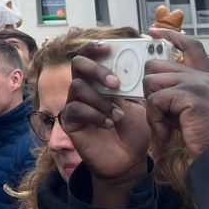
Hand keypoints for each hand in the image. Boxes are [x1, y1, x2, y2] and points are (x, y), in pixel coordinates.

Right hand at [63, 45, 150, 206]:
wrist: (128, 160)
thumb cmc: (134, 130)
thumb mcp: (139, 104)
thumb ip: (133, 84)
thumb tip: (136, 63)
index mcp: (100, 80)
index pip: (90, 55)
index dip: (95, 47)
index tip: (109, 47)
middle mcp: (85, 88)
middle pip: (77, 64)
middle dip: (97, 70)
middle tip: (116, 83)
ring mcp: (75, 103)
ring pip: (77, 87)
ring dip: (101, 99)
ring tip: (118, 114)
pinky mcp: (70, 121)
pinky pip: (76, 108)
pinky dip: (95, 114)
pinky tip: (109, 123)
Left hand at [144, 29, 208, 156]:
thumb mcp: (194, 108)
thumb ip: (179, 92)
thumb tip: (152, 84)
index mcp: (208, 78)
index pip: (190, 45)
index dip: (170, 35)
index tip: (153, 32)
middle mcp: (204, 77)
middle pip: (157, 65)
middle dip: (149, 87)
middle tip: (157, 109)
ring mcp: (198, 84)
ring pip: (152, 82)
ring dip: (151, 106)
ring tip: (163, 124)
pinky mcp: (190, 96)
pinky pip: (156, 100)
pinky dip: (154, 118)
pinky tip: (165, 132)